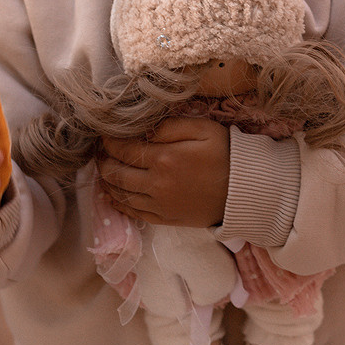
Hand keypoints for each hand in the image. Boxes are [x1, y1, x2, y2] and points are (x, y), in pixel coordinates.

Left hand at [97, 115, 229, 225]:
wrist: (246, 190)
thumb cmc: (226, 153)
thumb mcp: (203, 129)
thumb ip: (170, 126)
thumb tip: (143, 130)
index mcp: (164, 159)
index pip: (124, 150)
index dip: (109, 142)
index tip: (102, 135)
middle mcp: (156, 184)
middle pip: (116, 174)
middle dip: (103, 161)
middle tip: (98, 152)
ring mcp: (160, 205)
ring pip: (121, 194)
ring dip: (107, 182)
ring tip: (103, 170)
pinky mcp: (166, 218)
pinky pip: (134, 213)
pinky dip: (119, 203)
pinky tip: (113, 195)